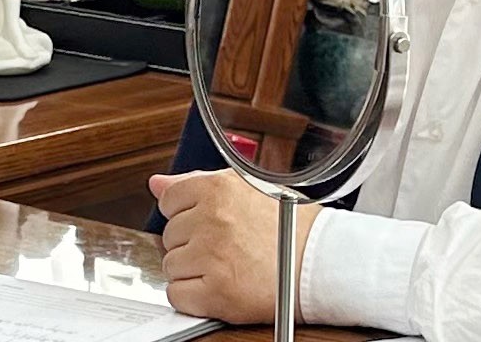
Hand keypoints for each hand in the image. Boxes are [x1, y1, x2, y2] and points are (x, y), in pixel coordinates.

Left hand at [150, 169, 322, 323]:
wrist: (324, 263)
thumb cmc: (289, 226)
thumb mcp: (242, 187)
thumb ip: (193, 183)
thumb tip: (156, 184)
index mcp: (216, 189)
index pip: (168, 200)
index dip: (185, 214)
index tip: (204, 224)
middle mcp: (211, 220)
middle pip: (169, 234)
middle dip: (190, 242)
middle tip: (222, 247)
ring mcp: (213, 257)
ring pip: (171, 265)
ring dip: (191, 269)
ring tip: (224, 266)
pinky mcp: (219, 293)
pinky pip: (178, 295)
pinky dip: (192, 296)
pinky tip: (217, 287)